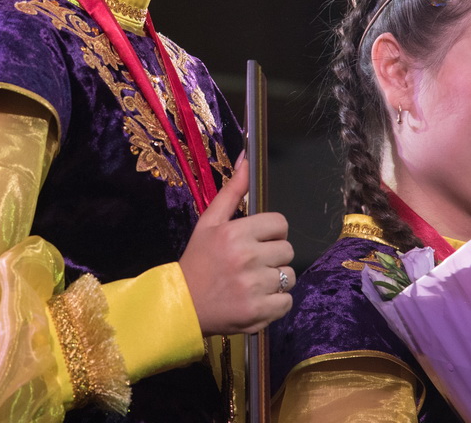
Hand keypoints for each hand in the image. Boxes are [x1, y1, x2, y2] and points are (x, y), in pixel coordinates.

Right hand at [178, 158, 294, 335]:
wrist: (181, 306)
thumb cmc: (197, 260)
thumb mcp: (209, 222)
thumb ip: (232, 190)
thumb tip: (247, 158)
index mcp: (236, 233)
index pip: (280, 224)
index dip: (271, 232)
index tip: (257, 241)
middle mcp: (247, 258)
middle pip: (288, 250)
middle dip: (273, 256)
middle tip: (251, 263)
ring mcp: (255, 287)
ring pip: (289, 276)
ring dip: (275, 280)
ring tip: (252, 282)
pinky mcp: (259, 313)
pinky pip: (287, 301)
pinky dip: (275, 302)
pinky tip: (255, 299)